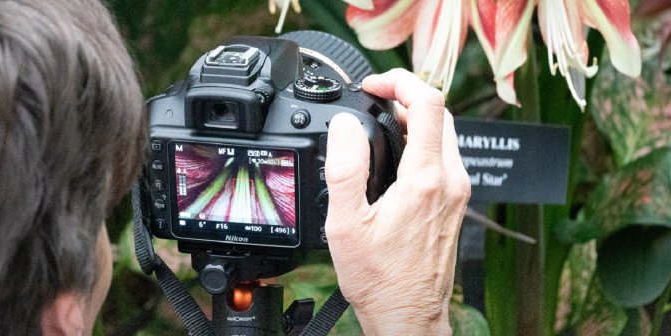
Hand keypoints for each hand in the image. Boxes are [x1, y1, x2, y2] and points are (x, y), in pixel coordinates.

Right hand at [324, 69, 469, 334]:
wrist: (408, 315)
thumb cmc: (380, 278)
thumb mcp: (346, 224)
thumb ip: (346, 167)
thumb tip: (345, 124)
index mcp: (425, 179)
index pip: (429, 103)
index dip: (399, 81)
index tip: (372, 86)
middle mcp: (451, 181)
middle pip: (440, 113)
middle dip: (406, 97)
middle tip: (373, 103)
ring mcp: (458, 193)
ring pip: (445, 135)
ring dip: (414, 120)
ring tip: (379, 126)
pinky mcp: (455, 204)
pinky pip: (444, 157)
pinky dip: (421, 144)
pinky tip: (394, 159)